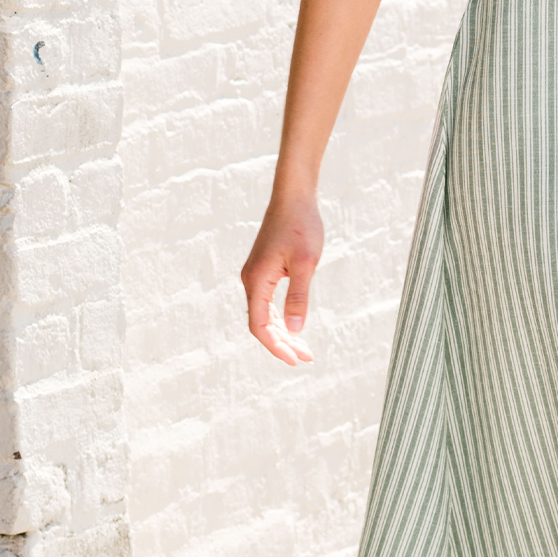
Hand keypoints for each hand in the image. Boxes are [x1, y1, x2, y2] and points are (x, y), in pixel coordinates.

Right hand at [241, 190, 322, 365]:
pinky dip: (280, 317)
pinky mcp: (264, 269)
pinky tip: (294, 325)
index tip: (295, 360)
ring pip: (264, 314)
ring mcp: (256, 275)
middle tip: (306, 358)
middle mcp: (251, 280)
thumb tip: (294, 329)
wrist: (294, 197)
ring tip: (304, 348)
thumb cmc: (301, 226)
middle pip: (261, 323)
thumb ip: (298, 297)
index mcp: (256, 280)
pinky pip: (267, 302)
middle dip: (282, 343)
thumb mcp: (305, 263)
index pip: (259, 326)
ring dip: (282, 332)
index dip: (276, 346)